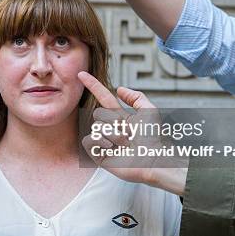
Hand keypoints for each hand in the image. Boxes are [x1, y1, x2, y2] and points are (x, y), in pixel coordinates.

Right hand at [78, 71, 187, 195]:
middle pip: (98, 114)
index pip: (103, 97)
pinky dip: (100, 142)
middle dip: (113, 121)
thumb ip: (136, 97)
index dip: (93, 85)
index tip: (81, 74)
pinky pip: (89, 140)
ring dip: (112, 134)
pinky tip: (112, 149)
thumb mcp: (149, 112)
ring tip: (125, 144)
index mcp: (119, 117)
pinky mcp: (98, 154)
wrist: (152, 161)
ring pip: (96, 127)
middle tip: (128, 133)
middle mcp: (109, 128)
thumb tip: (119, 89)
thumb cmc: (153, 139)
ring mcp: (103, 141)